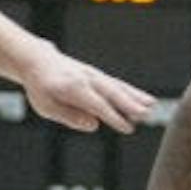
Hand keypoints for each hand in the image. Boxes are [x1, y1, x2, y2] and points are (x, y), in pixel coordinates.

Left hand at [19, 46, 154, 132]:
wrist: (39, 61)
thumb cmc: (41, 88)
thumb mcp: (47, 107)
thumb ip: (70, 116)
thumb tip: (94, 125)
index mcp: (73, 88)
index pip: (97, 105)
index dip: (114, 117)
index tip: (128, 128)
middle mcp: (86, 79)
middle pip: (112, 93)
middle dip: (130, 104)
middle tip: (146, 114)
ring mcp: (94, 75)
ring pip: (118, 87)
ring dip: (136, 96)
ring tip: (152, 106)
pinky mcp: (98, 75)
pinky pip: (117, 84)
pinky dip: (132, 91)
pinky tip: (145, 99)